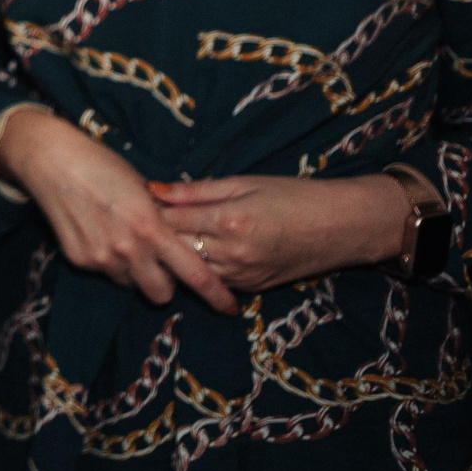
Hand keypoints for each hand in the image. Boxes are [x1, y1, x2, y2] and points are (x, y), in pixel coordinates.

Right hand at [0, 108, 234, 312]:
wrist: (51, 160)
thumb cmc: (102, 165)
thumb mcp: (143, 188)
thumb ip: (164, 219)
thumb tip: (181, 239)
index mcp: (151, 228)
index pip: (194, 273)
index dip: (215, 294)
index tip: (230, 307)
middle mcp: (127, 249)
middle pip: (161, 293)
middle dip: (165, 284)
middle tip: (159, 262)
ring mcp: (100, 257)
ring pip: (130, 283)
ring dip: (133, 270)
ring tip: (121, 239)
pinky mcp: (78, 259)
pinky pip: (104, 271)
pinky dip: (107, 259)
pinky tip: (96, 232)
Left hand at [150, 173, 412, 293]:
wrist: (345, 227)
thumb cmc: (295, 195)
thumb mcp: (245, 182)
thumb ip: (196, 191)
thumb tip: (152, 189)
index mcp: (229, 221)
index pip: (169, 222)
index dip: (144, 213)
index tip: (126, 203)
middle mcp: (233, 254)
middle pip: (173, 252)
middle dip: (151, 240)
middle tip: (129, 224)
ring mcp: (243, 276)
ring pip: (189, 272)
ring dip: (170, 258)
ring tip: (151, 242)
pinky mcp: (252, 288)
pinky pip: (213, 280)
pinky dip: (197, 268)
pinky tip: (185, 256)